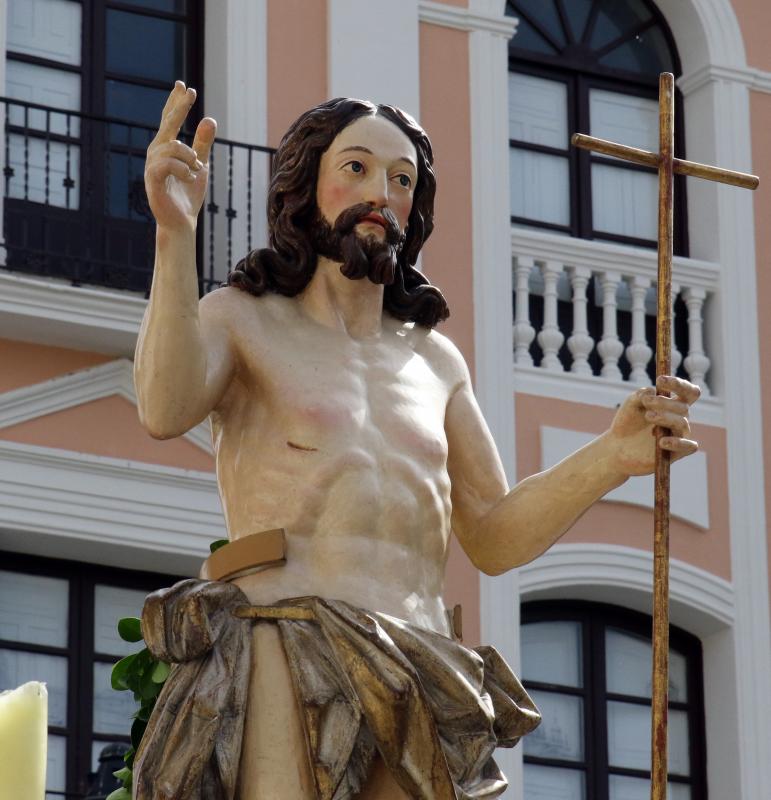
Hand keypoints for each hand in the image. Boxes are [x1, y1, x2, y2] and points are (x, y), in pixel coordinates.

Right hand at [144, 80, 216, 233]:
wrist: (181, 221)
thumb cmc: (188, 194)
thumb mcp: (200, 165)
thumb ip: (202, 144)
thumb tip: (209, 119)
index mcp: (166, 148)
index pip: (169, 120)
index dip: (175, 102)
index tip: (183, 85)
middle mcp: (156, 152)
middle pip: (167, 124)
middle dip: (179, 107)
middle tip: (191, 92)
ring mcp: (152, 165)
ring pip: (173, 146)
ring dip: (190, 156)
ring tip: (197, 169)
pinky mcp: (152, 179)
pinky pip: (168, 164)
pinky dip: (184, 169)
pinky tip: (191, 176)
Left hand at [607, 375, 699, 476]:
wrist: (617, 447)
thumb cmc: (628, 423)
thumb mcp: (631, 404)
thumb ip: (641, 394)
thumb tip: (653, 391)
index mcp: (672, 405)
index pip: (688, 392)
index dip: (678, 384)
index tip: (660, 380)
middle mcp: (679, 419)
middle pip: (682, 407)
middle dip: (664, 402)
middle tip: (646, 401)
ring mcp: (679, 436)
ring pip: (682, 423)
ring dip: (665, 417)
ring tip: (648, 416)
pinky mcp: (676, 453)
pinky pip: (688, 447)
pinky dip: (678, 442)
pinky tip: (661, 441)